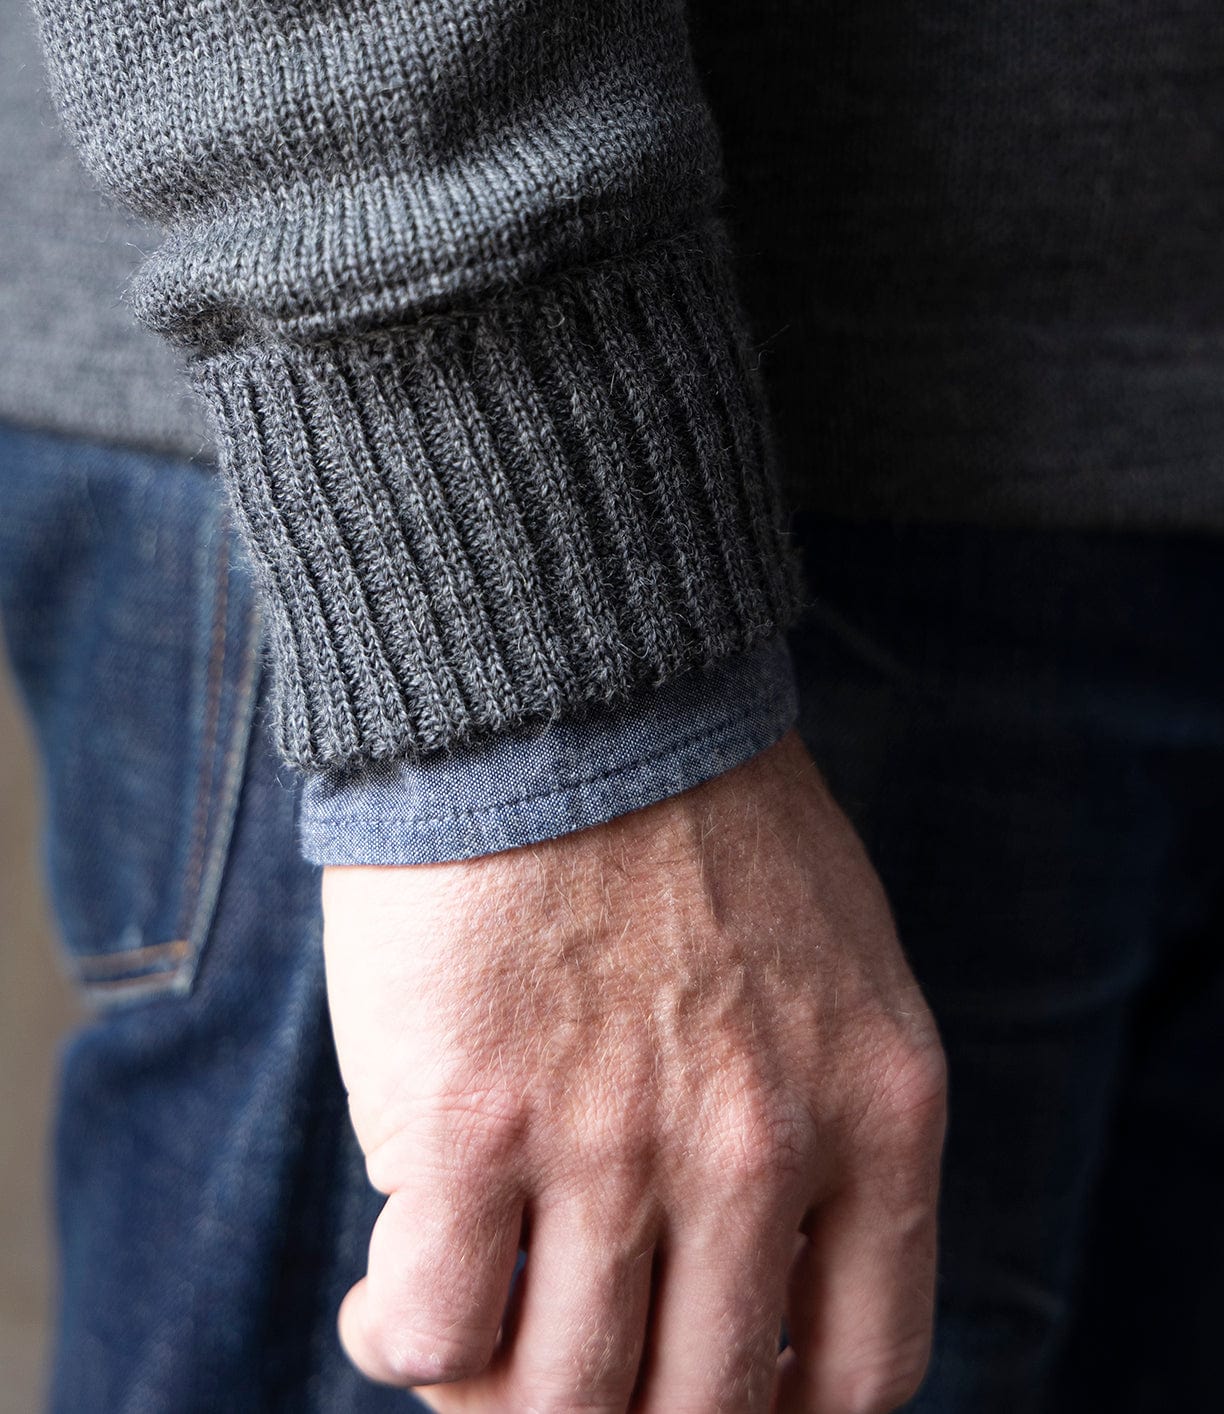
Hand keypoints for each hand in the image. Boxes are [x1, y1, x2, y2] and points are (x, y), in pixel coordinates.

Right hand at [322, 729, 945, 1412]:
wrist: (574, 696)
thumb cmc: (698, 822)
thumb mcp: (838, 969)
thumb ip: (825, 1119)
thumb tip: (763, 1263)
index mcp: (877, 1113)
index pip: (863, 1371)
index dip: (782, 1412)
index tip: (716, 1385)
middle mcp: (758, 1150)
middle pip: (703, 1407)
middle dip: (630, 1413)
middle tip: (570, 1366)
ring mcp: (614, 1144)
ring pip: (560, 1399)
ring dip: (500, 1400)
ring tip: (464, 1342)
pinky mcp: (472, 1121)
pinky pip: (434, 1332)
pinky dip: (403, 1346)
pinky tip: (388, 1297)